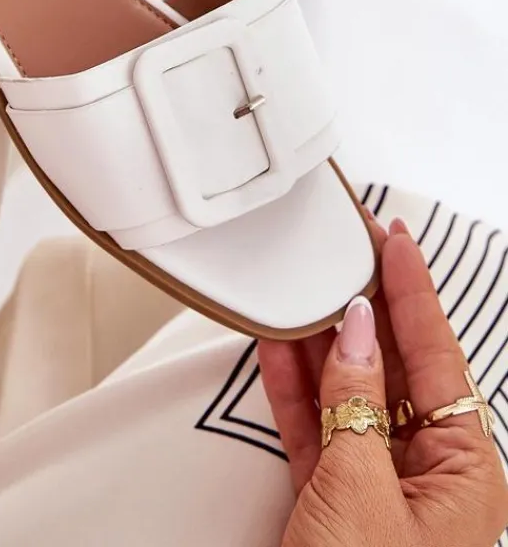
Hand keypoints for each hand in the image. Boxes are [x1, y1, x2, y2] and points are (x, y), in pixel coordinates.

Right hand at [258, 219, 507, 546]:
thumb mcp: (363, 496)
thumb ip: (355, 406)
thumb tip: (355, 332)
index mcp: (465, 471)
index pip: (438, 356)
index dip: (413, 291)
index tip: (395, 239)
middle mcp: (427, 474)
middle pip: (392, 367)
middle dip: (363, 309)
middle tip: (341, 251)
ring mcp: (376, 487)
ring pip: (346, 393)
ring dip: (320, 342)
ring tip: (301, 287)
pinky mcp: (332, 502)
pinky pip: (314, 428)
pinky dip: (293, 387)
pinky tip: (277, 346)